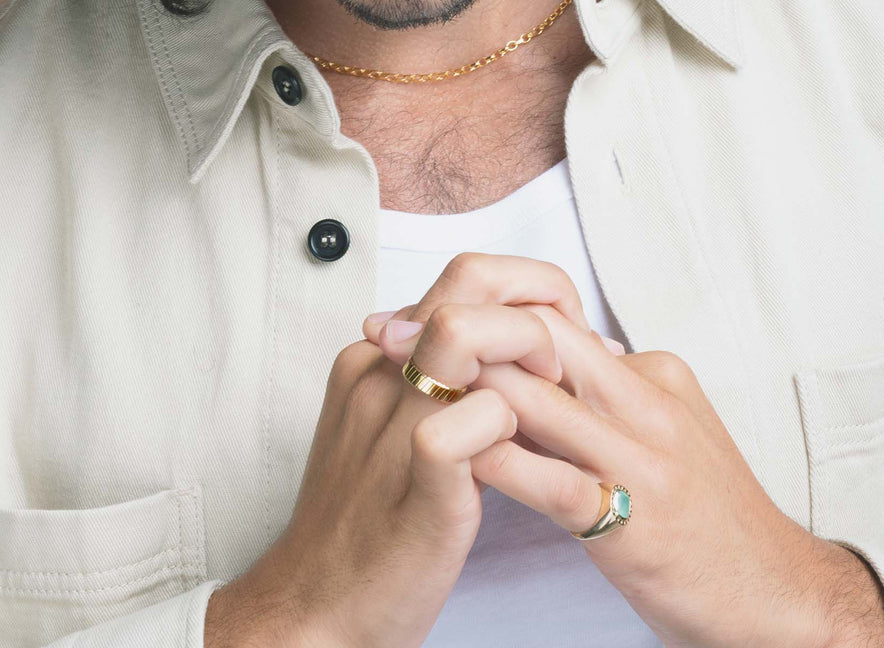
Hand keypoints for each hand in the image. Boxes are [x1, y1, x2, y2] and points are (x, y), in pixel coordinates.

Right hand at [207, 254, 595, 647]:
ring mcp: (393, 417)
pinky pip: (479, 414)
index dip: (531, 293)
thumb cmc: (372, 521)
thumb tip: (515, 351)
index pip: (466, 277)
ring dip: (530, 347)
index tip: (568, 335)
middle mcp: (380, 369)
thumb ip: (441, 384)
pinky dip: (516, 419)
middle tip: (568, 357)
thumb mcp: (397, 432)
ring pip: (465, 331)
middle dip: (539, 300)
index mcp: (376, 354)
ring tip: (556, 392)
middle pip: (468, 280)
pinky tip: (530, 451)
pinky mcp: (420, 476)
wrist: (315, 607)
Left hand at [367, 258, 883, 647]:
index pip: (560, 322)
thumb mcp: (665, 429)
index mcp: (652, 375)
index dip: (487, 312)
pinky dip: (502, 462)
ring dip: (469, 385)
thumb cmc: (712, 513)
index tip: (429, 312)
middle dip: (467, 331)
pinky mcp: (634, 524)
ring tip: (409, 377)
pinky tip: (457, 454)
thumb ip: (607, 393)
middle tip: (395, 331)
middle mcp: (648, 405)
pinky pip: (557, 482)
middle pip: (547, 341)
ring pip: (545, 399)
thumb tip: (545, 363)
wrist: (775, 592)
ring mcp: (643, 461)